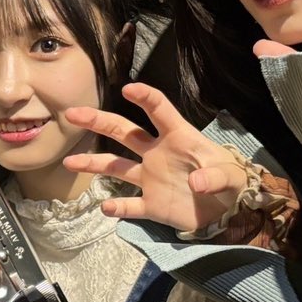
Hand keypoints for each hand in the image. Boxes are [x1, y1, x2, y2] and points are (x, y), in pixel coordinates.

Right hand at [62, 82, 247, 232]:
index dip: (145, 98)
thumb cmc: (231, 182)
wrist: (229, 212)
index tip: (129, 89)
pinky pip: (130, 206)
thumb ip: (215, 176)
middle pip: (124, 132)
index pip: (159, 111)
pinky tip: (106, 208)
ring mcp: (151, 179)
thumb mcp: (231, 176)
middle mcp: (157, 154)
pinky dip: (118, 208)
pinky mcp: (151, 205)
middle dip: (99, 121)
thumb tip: (197, 183)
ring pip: (116, 167)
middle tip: (73, 114)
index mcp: (178, 138)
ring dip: (93, 164)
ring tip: (69, 162)